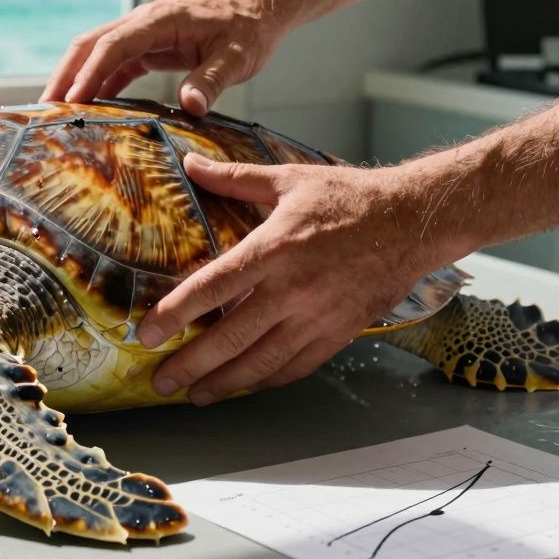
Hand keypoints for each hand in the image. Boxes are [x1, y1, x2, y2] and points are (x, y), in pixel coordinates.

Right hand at [40, 0, 283, 115]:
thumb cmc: (249, 32)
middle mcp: (142, 22)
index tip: (72, 101)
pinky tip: (85, 109)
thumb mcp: (237, 58)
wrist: (258, 12)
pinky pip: (112, 64)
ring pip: (94, 52)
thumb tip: (189, 106)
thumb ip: (211, 80)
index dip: (90, 73)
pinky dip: (95, 84)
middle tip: (44, 110)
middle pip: (89, 44)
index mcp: (159, 20)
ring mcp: (141, 33)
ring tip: (53, 112)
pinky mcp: (146, 47)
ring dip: (73, 79)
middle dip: (64, 75)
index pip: (113, 44)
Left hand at [136, 154, 449, 403]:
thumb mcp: (288, 179)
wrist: (413, 222)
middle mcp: (293, 289)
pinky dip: (265, 380)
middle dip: (190, 364)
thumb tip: (191, 163)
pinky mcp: (338, 333)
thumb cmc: (348, 198)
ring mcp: (317, 316)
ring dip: (224, 383)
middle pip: (230, 337)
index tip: (146, 334)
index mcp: (274, 248)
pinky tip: (243, 387)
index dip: (175, 314)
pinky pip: (295, 366)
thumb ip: (235, 179)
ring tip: (194, 395)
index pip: (212, 288)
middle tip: (159, 380)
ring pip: (261, 361)